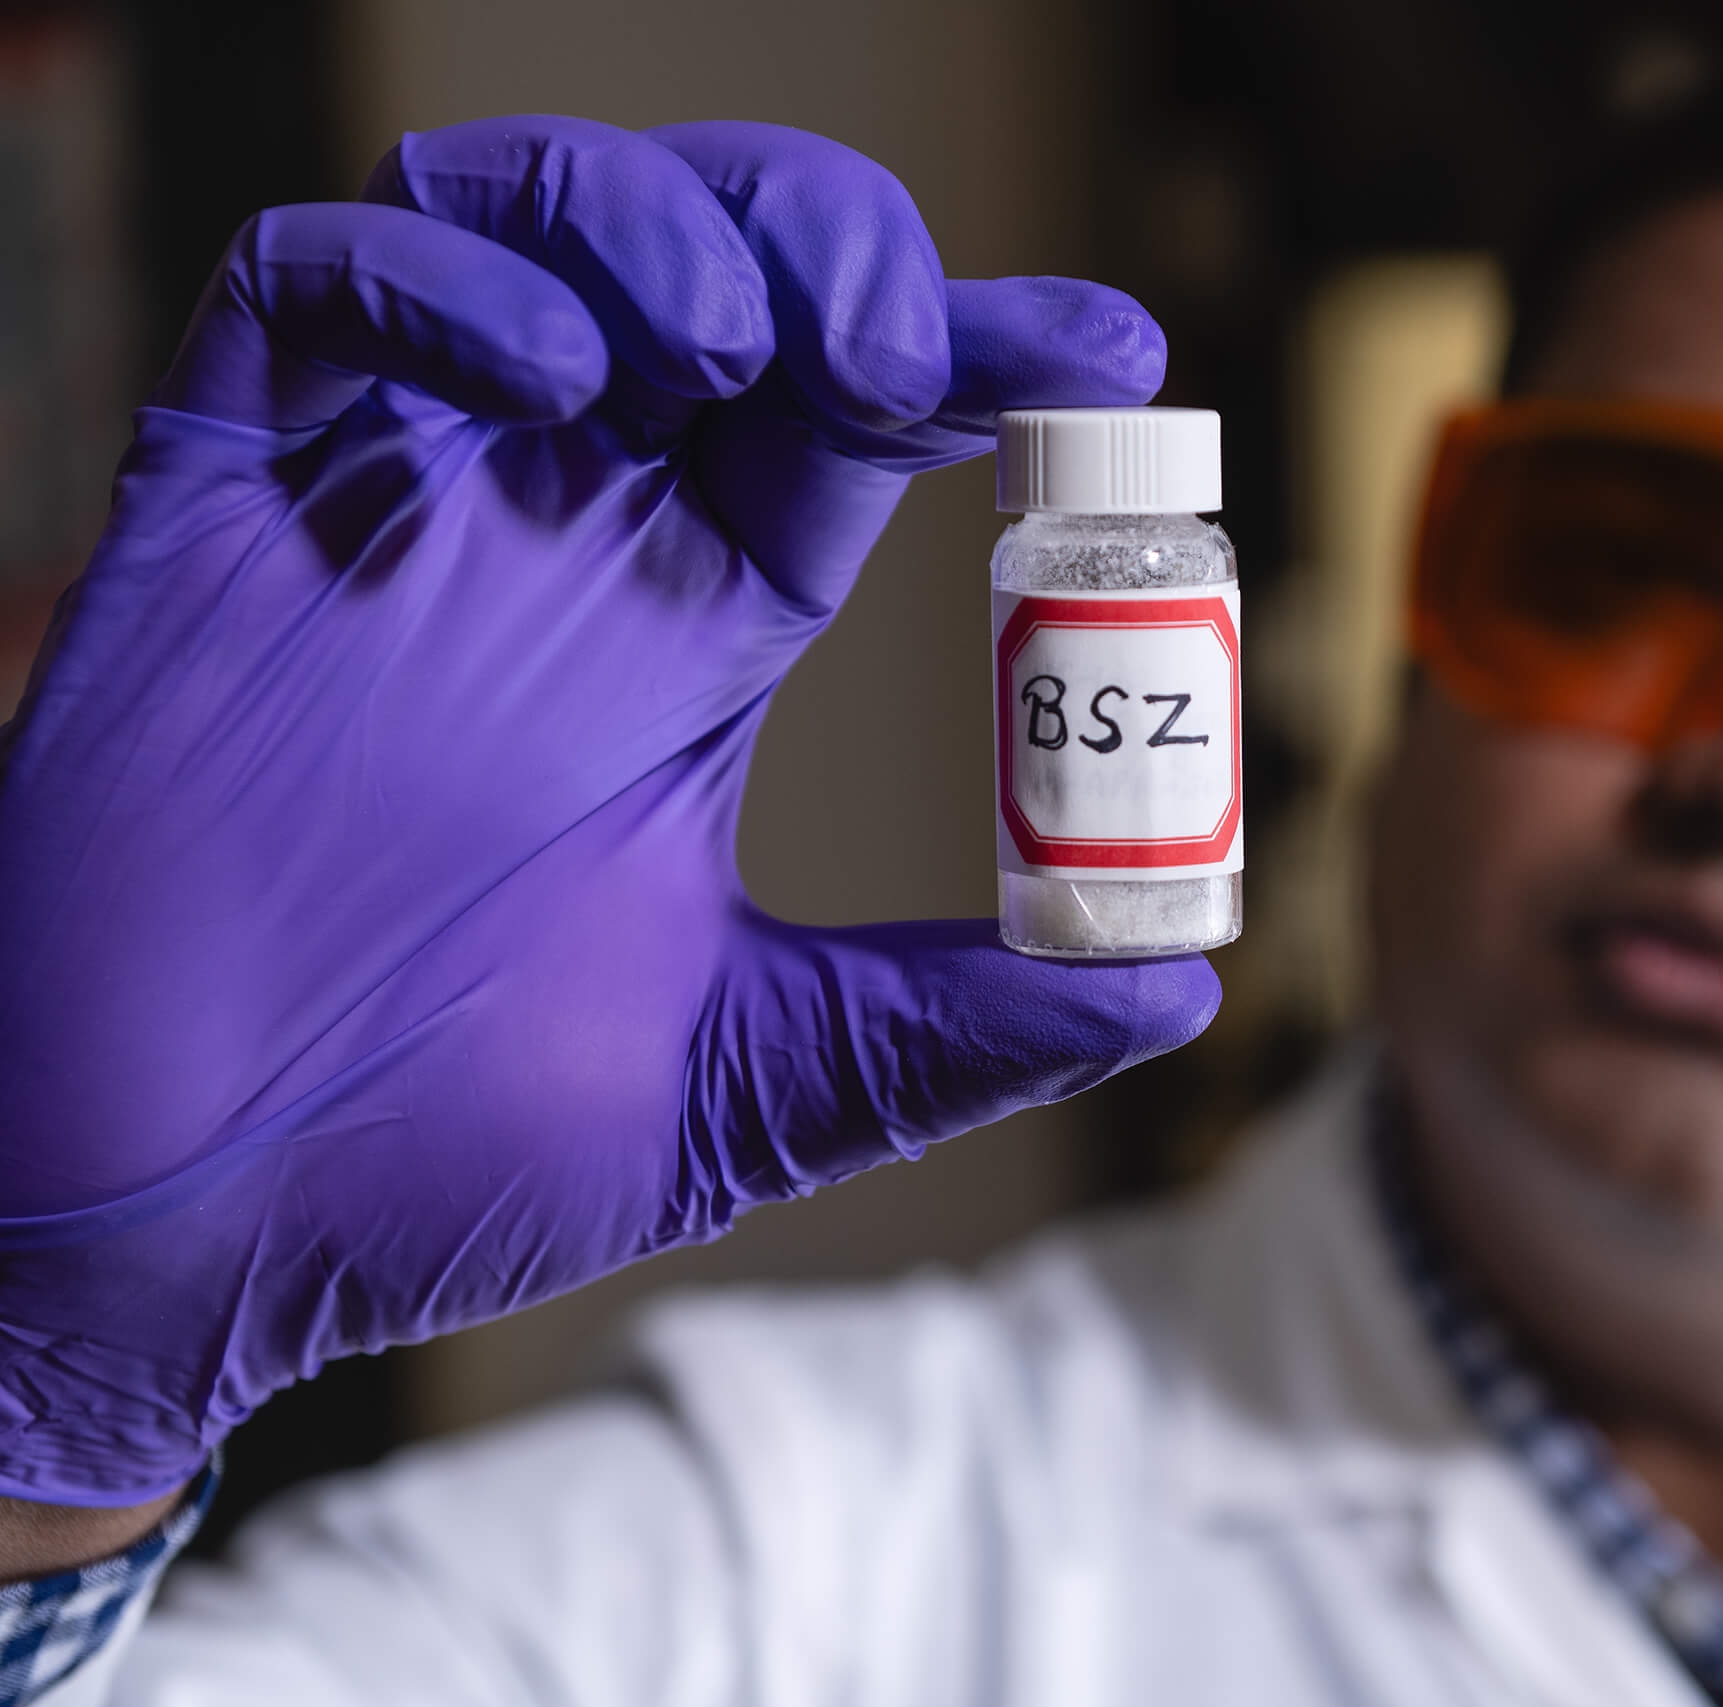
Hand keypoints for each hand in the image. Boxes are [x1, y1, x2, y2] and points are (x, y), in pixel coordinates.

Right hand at [0, 117, 1219, 1506]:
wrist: (171, 1239)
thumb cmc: (432, 1164)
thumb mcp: (741, 1083)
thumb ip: (948, 1028)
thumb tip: (1175, 988)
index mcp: (691, 638)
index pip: (863, 429)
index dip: (986, 358)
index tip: (1110, 356)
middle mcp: (563, 543)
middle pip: (727, 281)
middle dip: (835, 249)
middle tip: (898, 350)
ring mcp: (393, 507)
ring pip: (530, 228)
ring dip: (653, 225)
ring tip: (735, 344)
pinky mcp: (221, 506)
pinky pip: (308, 293)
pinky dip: (438, 282)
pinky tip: (550, 376)